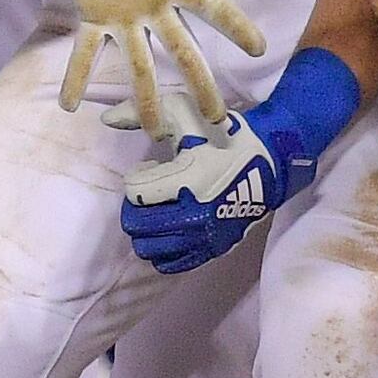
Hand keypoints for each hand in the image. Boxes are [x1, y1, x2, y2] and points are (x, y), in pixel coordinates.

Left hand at [32, 0, 265, 130]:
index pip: (212, 5)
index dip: (235, 26)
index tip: (259, 50)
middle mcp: (155, 5)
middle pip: (182, 52)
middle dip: (199, 86)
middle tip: (217, 122)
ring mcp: (124, 15)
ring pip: (139, 63)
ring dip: (145, 97)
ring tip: (153, 132)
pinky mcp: (92, 14)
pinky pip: (85, 50)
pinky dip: (77, 76)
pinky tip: (68, 107)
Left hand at [117, 111, 296, 271]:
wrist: (271, 161)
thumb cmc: (223, 134)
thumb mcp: (184, 113)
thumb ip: (141, 113)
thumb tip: (106, 119)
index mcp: (187, 181)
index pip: (134, 192)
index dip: (136, 176)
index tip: (149, 167)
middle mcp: (194, 215)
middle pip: (135, 225)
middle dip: (134, 205)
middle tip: (150, 190)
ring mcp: (203, 237)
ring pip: (148, 248)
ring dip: (146, 228)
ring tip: (160, 209)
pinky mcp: (212, 250)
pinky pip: (170, 264)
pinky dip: (162, 248)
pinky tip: (171, 227)